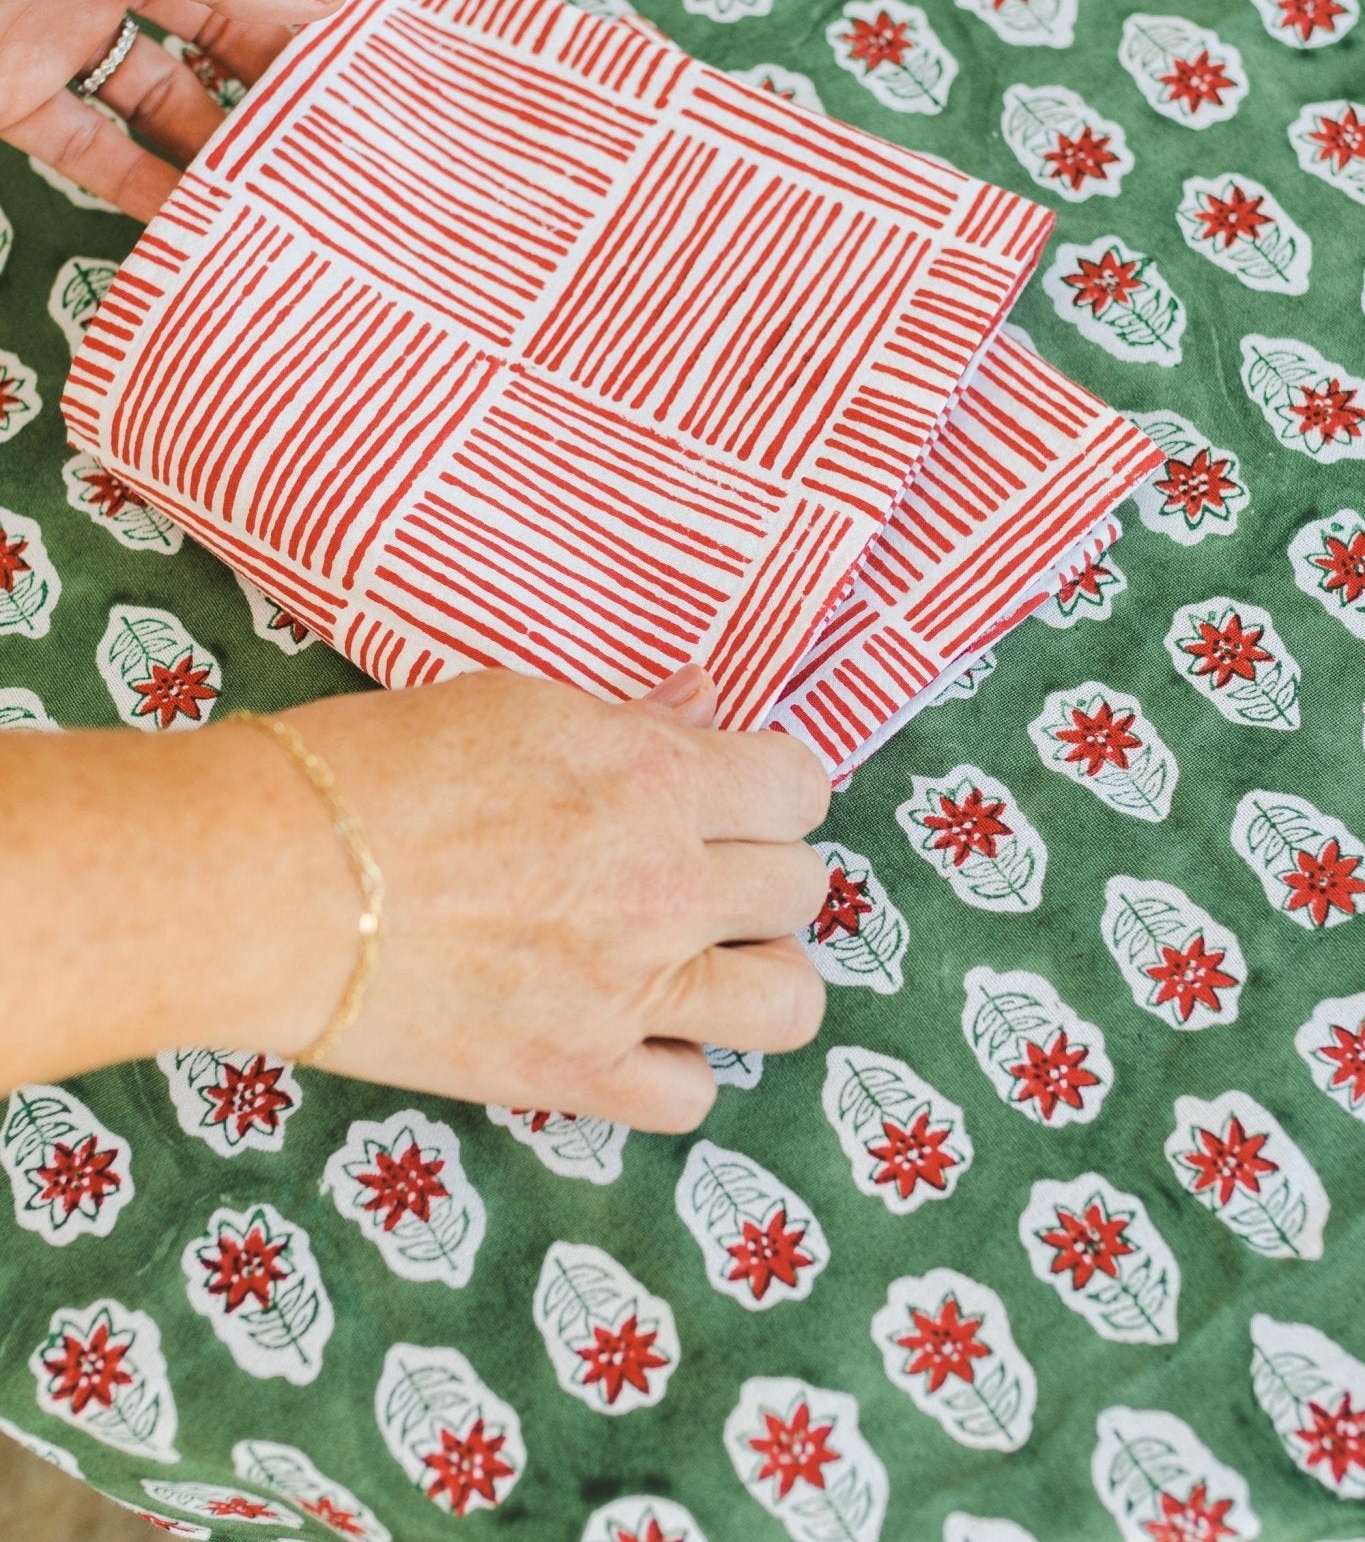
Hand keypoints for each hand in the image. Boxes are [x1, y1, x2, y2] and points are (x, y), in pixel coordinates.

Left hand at [0, 0, 375, 218]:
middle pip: (222, 7)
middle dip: (283, 53)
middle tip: (353, 104)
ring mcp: (70, 24)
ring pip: (171, 86)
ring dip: (225, 131)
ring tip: (290, 175)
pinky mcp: (26, 93)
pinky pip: (102, 146)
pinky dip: (148, 182)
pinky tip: (199, 212)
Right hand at [245, 668, 830, 1131]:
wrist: (262, 881)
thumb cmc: (369, 770)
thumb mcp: (511, 707)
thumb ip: (630, 720)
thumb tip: (704, 702)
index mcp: (653, 778)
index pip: (800, 787)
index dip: (777, 788)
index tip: (741, 796)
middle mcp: (663, 884)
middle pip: (803, 888)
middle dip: (764, 873)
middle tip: (704, 871)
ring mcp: (626, 989)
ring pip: (789, 1003)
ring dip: (758, 976)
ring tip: (700, 960)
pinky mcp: (571, 1074)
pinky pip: (693, 1095)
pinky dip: (674, 1065)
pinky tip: (630, 1028)